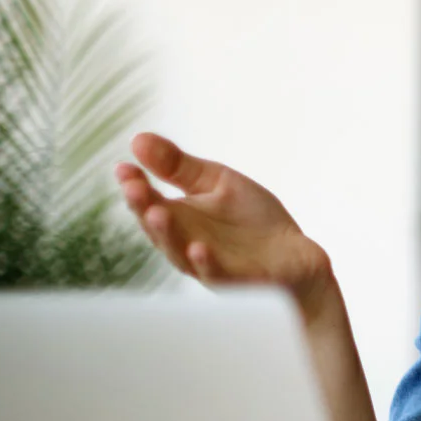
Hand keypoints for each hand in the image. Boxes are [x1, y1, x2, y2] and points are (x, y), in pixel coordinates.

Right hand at [114, 133, 335, 319]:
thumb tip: (137, 140)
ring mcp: (209, 265)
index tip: (124, 167)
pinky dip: (206, 264)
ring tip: (156, 214)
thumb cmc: (252, 220)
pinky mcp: (238, 281)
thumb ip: (180, 166)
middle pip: (157, 227)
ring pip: (179, 253)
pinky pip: (217, 275)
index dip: (134, 185)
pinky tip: (198, 249)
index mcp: (179, 218)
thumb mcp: (216, 183)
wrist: (296, 256)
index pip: (148, 202)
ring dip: (167, 235)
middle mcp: (186, 243)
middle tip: (133, 187)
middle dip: (143, 207)